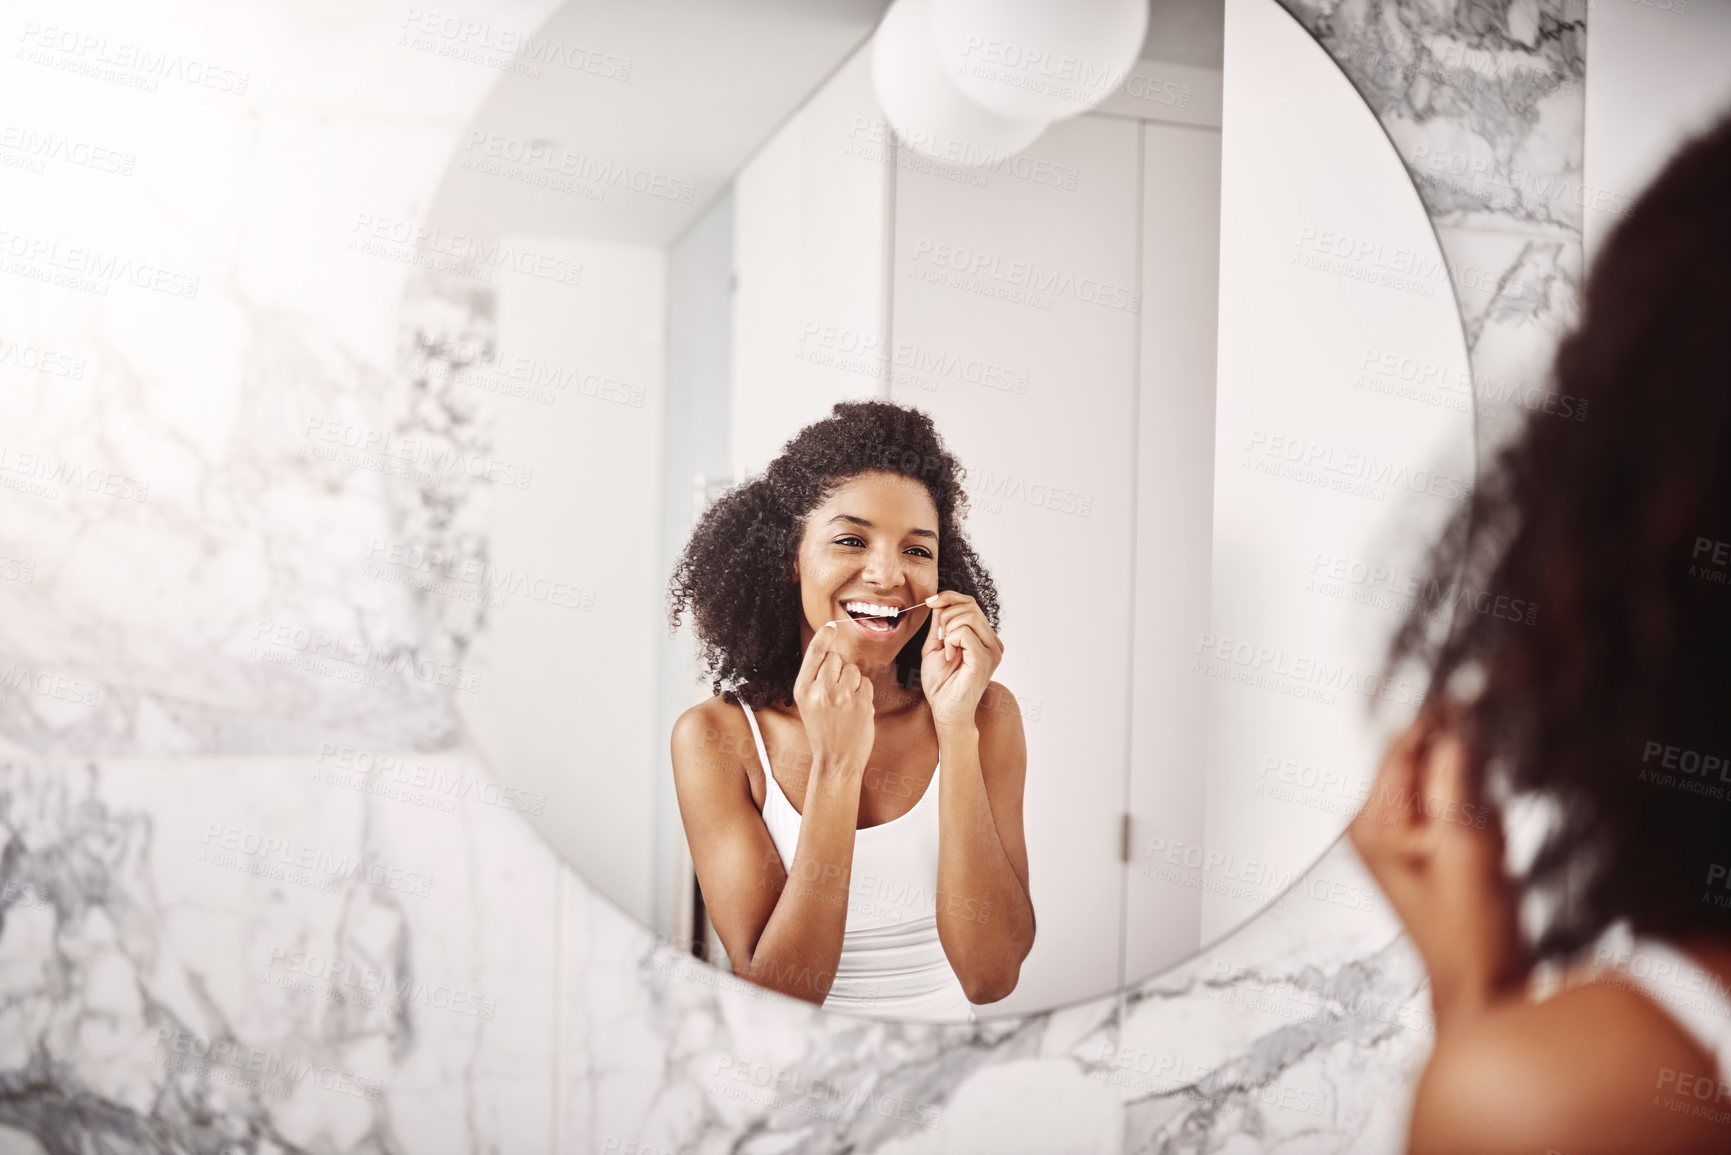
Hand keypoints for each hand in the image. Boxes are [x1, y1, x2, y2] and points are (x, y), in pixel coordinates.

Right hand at [793, 621, 873, 776]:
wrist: (835, 760)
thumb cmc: (822, 730)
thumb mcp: (808, 703)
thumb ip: (816, 678)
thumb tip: (832, 649)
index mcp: (803, 689)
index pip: (815, 653)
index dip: (824, 636)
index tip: (831, 626)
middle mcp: (820, 690)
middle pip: (836, 658)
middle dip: (839, 668)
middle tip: (836, 691)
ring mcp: (842, 697)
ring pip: (853, 669)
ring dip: (853, 681)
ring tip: (846, 702)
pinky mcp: (861, 703)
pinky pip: (866, 683)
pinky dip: (864, 692)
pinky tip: (856, 709)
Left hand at [919, 591, 1002, 731]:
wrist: (945, 710)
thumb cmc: (941, 684)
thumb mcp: (936, 646)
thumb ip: (939, 624)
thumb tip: (938, 602)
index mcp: (984, 638)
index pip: (970, 603)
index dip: (948, 597)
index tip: (930, 602)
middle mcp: (993, 642)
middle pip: (969, 605)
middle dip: (945, 615)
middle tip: (940, 637)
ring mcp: (992, 651)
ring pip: (968, 616)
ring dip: (948, 629)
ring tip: (946, 649)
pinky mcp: (985, 659)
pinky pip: (965, 632)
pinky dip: (951, 641)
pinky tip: (950, 657)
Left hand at [1347, 703, 1528, 1030]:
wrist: (1481, 987)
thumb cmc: (1471, 935)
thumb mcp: (1469, 847)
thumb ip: (1460, 780)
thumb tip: (1458, 723)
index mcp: (1371, 822)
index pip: (1402, 745)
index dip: (1445, 717)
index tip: (1486, 694)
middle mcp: (1372, 824)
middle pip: (1419, 756)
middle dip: (1463, 755)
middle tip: (1498, 769)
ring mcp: (1394, 835)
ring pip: (1440, 777)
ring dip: (1473, 786)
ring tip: (1489, 834)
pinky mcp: (1421, 845)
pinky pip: (1452, 802)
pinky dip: (1477, 807)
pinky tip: (1490, 843)